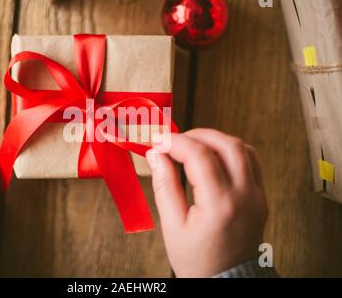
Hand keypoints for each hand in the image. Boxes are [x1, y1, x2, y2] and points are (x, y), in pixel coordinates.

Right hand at [146, 129, 267, 277]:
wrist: (226, 282)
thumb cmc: (197, 260)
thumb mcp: (172, 226)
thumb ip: (165, 186)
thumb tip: (156, 155)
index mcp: (220, 205)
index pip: (199, 156)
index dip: (176, 142)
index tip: (158, 141)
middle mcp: (244, 196)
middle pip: (227, 144)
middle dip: (197, 134)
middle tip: (175, 140)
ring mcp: (257, 196)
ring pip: (243, 148)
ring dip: (216, 139)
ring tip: (192, 146)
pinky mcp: (260, 197)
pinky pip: (252, 161)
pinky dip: (231, 150)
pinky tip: (213, 156)